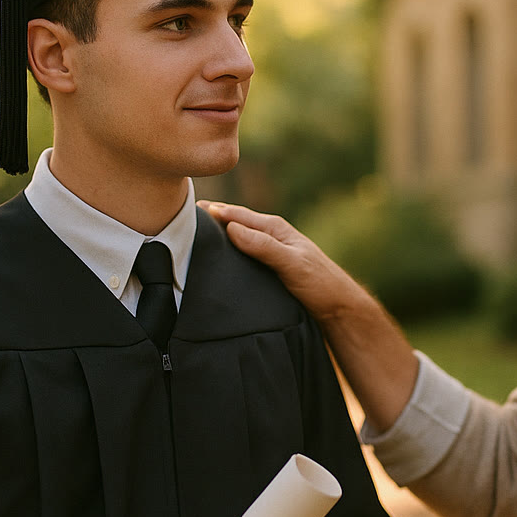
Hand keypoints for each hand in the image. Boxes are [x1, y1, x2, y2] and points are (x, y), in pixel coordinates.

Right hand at [196, 202, 361, 322]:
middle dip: (209, 219)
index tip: (184, 208)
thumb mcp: (292, 264)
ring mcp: (269, 251)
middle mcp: (270, 236)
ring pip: (236, 238)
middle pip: (233, 223)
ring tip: (189, 236)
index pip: (236, 214)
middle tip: (177, 218)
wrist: (339, 307)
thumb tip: (231, 227)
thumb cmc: (320, 284)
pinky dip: (226, 252)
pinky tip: (215, 259)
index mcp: (274, 228)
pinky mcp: (268, 267)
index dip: (211, 211)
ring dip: (216, 235)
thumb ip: (263, 246)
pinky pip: (241, 254)